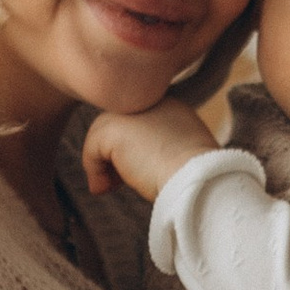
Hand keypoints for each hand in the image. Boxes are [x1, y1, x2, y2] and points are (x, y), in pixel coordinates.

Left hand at [82, 97, 218, 201]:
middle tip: (118, 183)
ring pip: (102, 137)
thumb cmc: (196, 177)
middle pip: (116, 125)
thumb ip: (163, 149)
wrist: (198, 178)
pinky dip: (95, 171)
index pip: (137, 123)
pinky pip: (92, 150)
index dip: (132, 150)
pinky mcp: (114, 128)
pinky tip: (107, 188)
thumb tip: (137, 165)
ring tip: (112, 187)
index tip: (135, 175)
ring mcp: (130, 112)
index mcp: (170, 106)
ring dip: (102, 164)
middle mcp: (149, 101)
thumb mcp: (185, 155)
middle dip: (112, 154)